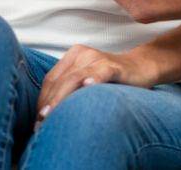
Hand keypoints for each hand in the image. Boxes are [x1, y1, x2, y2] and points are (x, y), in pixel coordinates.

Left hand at [35, 44, 155, 127]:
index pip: (51, 79)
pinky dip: (93, 80)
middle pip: (59, 80)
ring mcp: (98, 58)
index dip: (42, 100)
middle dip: (49, 104)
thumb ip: (70, 90)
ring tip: (51, 115)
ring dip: (60, 99)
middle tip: (41, 126)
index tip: (38, 121)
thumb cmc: (111, 80)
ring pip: (74, 79)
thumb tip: (47, 116)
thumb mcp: (86, 81)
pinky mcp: (114, 66)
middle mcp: (83, 54)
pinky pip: (100, 73)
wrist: (142, 68)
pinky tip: (87, 87)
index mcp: (73, 56)